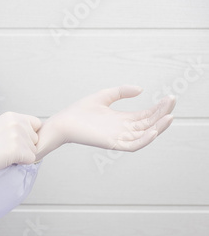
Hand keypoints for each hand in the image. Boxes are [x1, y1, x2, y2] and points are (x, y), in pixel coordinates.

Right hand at [0, 112, 41, 180]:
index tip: (18, 140)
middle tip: (8, 148)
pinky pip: (31, 159)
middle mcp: (17, 123)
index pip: (36, 124)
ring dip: (23, 154)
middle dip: (26, 145)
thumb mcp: (0, 126)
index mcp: (12, 116)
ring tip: (6, 153)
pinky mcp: (18, 150)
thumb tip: (32, 133)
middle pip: (36, 138)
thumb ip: (16, 126)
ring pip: (33, 149)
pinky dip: (22, 162)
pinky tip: (8, 159)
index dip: (30, 134)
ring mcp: (18, 136)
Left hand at [35, 85, 175, 159]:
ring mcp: (118, 137)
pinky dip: (144, 141)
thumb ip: (121, 92)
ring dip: (159, 128)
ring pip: (144, 136)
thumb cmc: (79, 112)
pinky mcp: (111, 144)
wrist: (62, 122)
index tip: (170, 97)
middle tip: (172, 101)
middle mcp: (123, 130)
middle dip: (162, 114)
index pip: (146, 116)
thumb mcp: (104, 96)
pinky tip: (153, 130)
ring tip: (169, 116)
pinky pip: (132, 145)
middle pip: (149, 124)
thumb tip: (141, 89)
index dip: (159, 108)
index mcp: (122, 120)